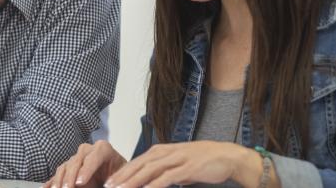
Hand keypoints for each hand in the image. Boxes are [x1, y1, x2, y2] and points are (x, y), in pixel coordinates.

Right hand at [44, 141, 126, 187]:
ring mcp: (77, 158)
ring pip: (65, 166)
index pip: (93, 157)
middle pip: (76, 161)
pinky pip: (59, 174)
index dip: (86, 170)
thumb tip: (105, 185)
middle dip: (70, 176)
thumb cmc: (120, 176)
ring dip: (60, 180)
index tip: (80, 183)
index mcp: (103, 149)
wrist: (116, 175)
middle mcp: (88, 150)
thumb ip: (112, 181)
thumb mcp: (120, 177)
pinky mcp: (70, 167)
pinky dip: (52, 182)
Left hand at [105, 141, 270, 187]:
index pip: (136, 162)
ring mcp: (177, 158)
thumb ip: (163, 172)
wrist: (227, 156)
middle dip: (122, 177)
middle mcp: (166, 152)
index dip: (121, 173)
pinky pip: (168, 177)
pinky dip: (155, 184)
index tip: (108, 183)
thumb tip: (151, 182)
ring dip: (133, 181)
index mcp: (161, 151)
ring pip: (149, 170)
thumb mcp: (178, 165)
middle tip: (108, 187)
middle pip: (138, 165)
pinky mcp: (188, 167)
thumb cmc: (202, 161)